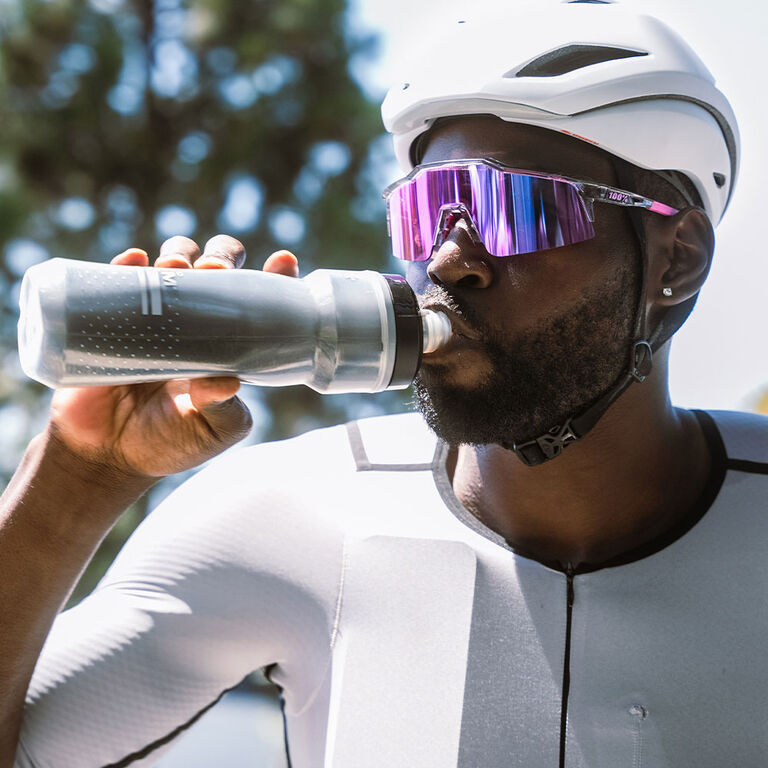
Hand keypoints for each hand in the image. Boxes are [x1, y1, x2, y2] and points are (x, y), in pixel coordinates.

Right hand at [48, 237, 299, 480]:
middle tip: (215, 272)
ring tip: (176, 267)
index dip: (273, 278)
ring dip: (181, 254)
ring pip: (174, 265)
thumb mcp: (211, 429)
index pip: (257, 304)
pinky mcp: (113, 318)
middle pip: (217, 271)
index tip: (283, 261)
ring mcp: (156, 318)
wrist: (106, 456)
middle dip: (222, 259)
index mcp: (229, 347)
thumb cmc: (170, 443)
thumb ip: (223, 408)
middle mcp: (197, 325)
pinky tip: (135, 260)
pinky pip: (120, 279)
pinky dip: (128, 264)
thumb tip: (226, 381)